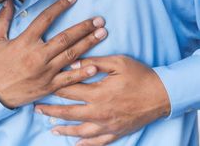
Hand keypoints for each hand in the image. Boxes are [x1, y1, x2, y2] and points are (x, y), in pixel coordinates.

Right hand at [0, 0, 107, 108]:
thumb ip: (1, 20)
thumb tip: (9, 1)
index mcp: (25, 42)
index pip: (46, 19)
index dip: (60, 6)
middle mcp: (38, 55)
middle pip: (65, 38)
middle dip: (84, 27)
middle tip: (99, 19)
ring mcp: (45, 72)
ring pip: (71, 55)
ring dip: (88, 43)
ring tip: (102, 34)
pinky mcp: (49, 86)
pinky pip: (69, 79)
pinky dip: (83, 72)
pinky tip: (96, 65)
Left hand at [35, 55, 170, 145]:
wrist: (163, 94)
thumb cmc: (140, 75)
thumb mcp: (118, 62)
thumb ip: (95, 62)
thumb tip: (75, 62)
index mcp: (98, 92)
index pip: (69, 90)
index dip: (53, 87)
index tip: (41, 85)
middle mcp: (100, 111)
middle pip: (69, 112)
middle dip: (51, 111)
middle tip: (36, 109)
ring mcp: (108, 124)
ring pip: (81, 130)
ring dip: (64, 129)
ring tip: (51, 128)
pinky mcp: (117, 131)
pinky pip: (98, 142)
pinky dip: (86, 144)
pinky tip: (76, 145)